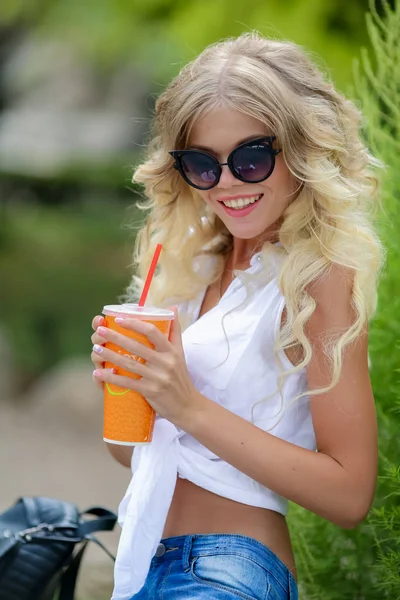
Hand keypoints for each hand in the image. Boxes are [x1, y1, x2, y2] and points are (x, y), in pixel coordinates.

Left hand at [91, 307, 202, 427]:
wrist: (188, 406)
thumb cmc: (180, 378)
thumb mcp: (181, 353)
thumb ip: (175, 331)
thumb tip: (173, 308)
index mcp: (171, 351)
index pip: (152, 332)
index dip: (134, 324)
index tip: (118, 319)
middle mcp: (166, 362)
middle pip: (137, 346)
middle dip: (116, 337)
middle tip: (100, 331)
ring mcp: (158, 377)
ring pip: (130, 364)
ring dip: (110, 355)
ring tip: (97, 348)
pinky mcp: (151, 391)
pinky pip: (128, 383)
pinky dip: (112, 378)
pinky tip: (99, 373)